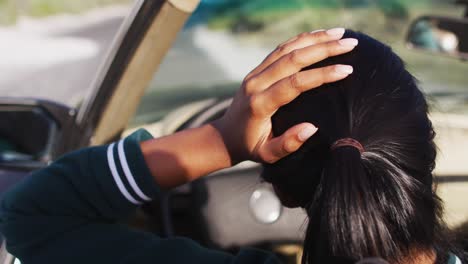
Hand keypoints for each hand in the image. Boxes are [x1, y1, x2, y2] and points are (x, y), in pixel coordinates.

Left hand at [212, 28, 357, 163]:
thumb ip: (288, 144)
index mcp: (260, 104)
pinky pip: (280, 49)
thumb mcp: (267, 154)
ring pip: (287, 49)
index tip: (346, 70)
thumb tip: (312, 128)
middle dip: (323, 49)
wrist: (226, 135)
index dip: (321, 75)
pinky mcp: (257, 69)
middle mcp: (256, 84)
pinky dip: (301, 40)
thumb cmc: (250, 147)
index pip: (294, 84)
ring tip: (341, 32)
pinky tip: (320, 35)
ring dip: (314, 39)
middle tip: (350, 44)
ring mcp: (255, 74)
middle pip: (292, 59)